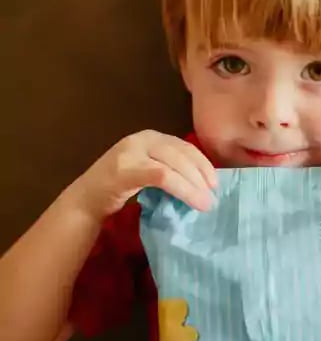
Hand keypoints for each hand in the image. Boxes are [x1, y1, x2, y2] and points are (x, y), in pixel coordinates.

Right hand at [69, 130, 216, 218]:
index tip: (215, 183)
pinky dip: (181, 189)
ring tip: (205, 203)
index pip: (184, 146)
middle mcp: (142, 138)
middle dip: (201, 175)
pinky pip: (161, 176)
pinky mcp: (126, 169)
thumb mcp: (148, 170)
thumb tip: (203, 181)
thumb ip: (170, 167)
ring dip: (193, 186)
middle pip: (182, 154)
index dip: (203, 164)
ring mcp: (132, 152)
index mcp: (150, 137)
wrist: (85, 200)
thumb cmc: (120, 188)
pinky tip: (192, 201)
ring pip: (173, 166)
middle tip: (213, 195)